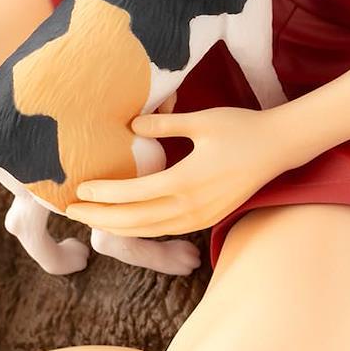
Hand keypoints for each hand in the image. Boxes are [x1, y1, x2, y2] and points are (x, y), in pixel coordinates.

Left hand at [65, 105, 289, 236]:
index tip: (80, 188)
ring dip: (118, 226)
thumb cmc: (240, 127)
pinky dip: (142, 229)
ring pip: (150, 231)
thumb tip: (131, 126)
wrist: (279, 148)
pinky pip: (166, 230)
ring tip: (92, 219)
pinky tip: (128, 221)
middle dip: (100, 218)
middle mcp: (191, 206)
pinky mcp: (207, 218)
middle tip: (70, 211)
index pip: (134, 194)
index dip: (104, 193)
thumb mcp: (201, 120)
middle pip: (135, 221)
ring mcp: (200, 217)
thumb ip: (164, 124)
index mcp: (186, 181)